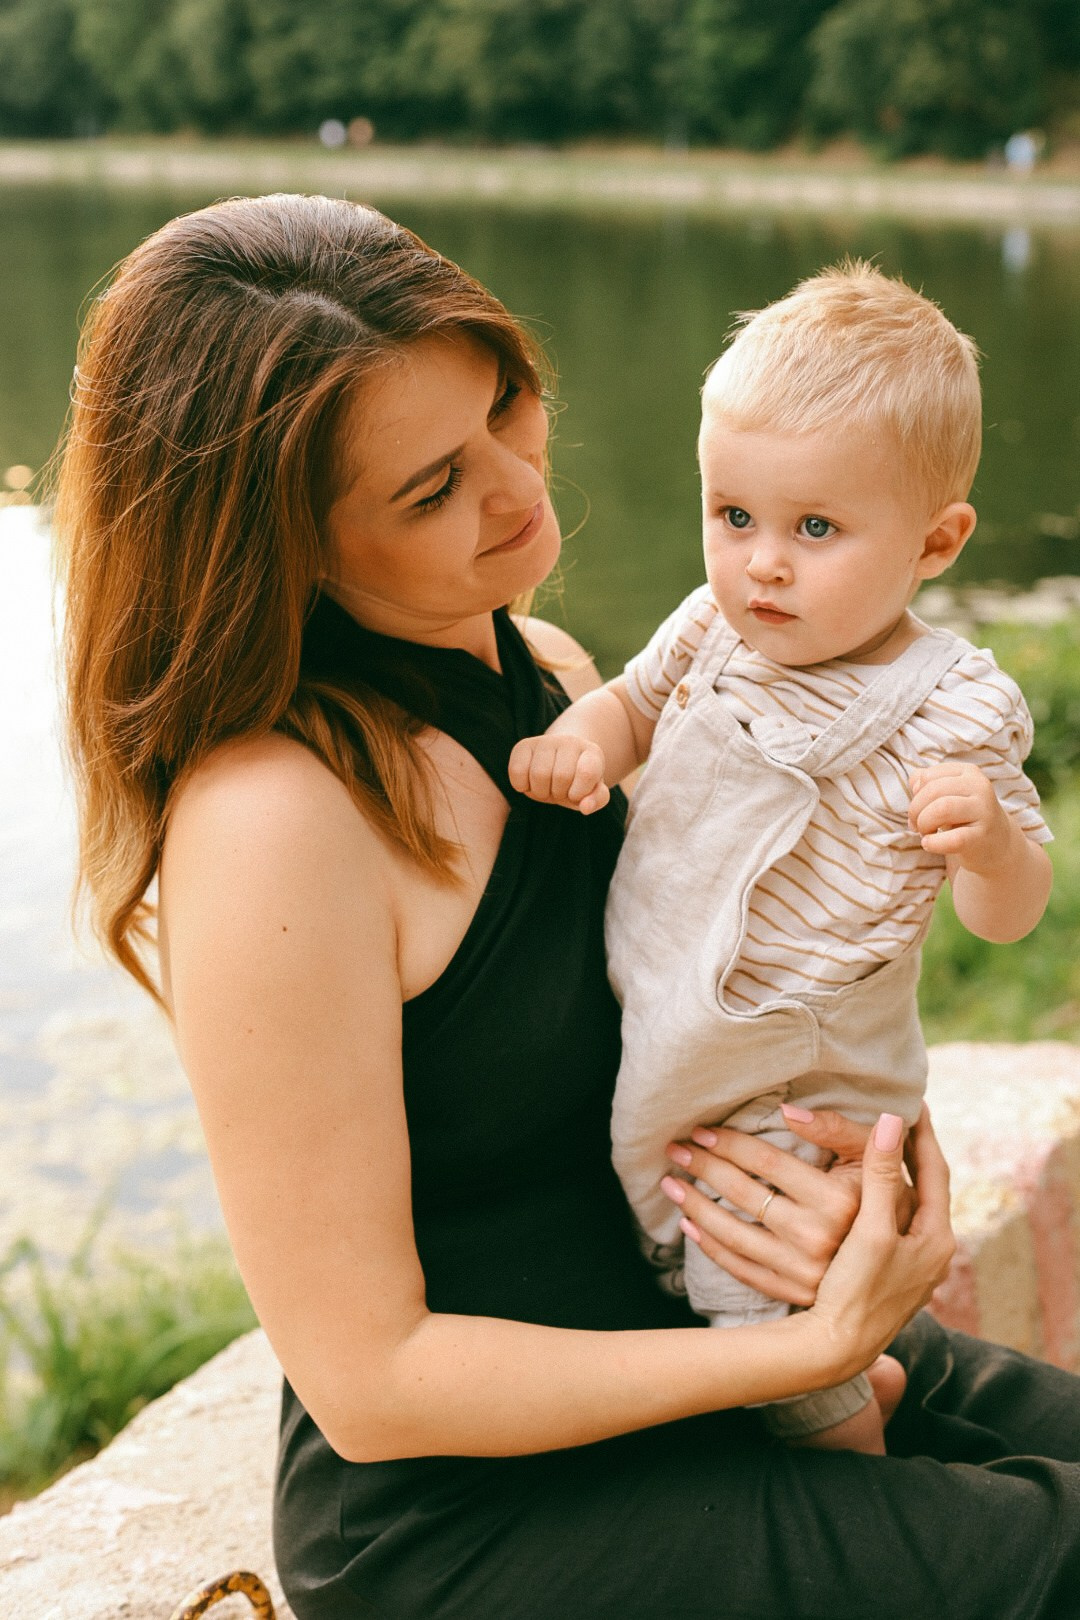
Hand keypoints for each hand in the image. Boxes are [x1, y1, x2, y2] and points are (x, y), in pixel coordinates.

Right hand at [507, 733, 609, 812]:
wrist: (558, 765)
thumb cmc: (577, 782)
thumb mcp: (592, 792)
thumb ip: (596, 800)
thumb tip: (585, 807)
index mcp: (592, 753)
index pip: (587, 772)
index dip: (579, 792)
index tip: (576, 794)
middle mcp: (570, 741)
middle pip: (561, 776)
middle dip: (559, 793)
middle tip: (559, 791)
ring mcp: (545, 741)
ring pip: (539, 774)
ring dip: (541, 792)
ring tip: (546, 788)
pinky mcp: (523, 745)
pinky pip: (517, 771)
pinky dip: (522, 786)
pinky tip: (530, 783)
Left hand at [662, 1109, 916, 1306]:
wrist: (898, 1269)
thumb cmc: (885, 1199)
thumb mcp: (871, 1158)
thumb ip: (836, 1129)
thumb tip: (786, 1110)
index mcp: (840, 1201)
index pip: (769, 1163)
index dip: (731, 1143)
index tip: (702, 1130)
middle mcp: (820, 1238)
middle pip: (744, 1195)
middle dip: (703, 1167)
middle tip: (675, 1148)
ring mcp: (803, 1271)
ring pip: (733, 1234)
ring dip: (694, 1205)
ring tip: (670, 1184)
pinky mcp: (792, 1292)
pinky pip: (740, 1268)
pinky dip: (709, 1246)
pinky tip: (689, 1226)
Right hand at [804, 1108, 955, 1378]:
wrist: (835, 1348)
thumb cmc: (857, 1293)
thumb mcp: (870, 1231)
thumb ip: (881, 1177)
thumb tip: (891, 1123)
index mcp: (935, 1237)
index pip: (935, 1171)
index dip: (924, 1135)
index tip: (915, 1102)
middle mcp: (930, 1250)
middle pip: (926, 1186)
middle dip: (912, 1152)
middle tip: (902, 1118)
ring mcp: (912, 1264)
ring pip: (909, 1205)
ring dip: (898, 1174)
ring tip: (887, 1145)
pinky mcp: (891, 1273)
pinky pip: (892, 1221)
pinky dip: (882, 1197)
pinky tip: (867, 1190)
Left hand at [908, 762, 1011, 873]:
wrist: (995, 843)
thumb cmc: (962, 816)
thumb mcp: (946, 794)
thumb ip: (926, 784)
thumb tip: (914, 786)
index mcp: (968, 772)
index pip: (927, 776)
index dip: (914, 795)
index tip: (918, 810)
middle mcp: (980, 786)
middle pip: (932, 791)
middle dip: (915, 811)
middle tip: (916, 826)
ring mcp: (984, 811)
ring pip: (942, 808)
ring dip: (924, 823)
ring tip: (925, 834)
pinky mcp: (983, 836)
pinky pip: (954, 838)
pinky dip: (934, 843)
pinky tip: (928, 844)